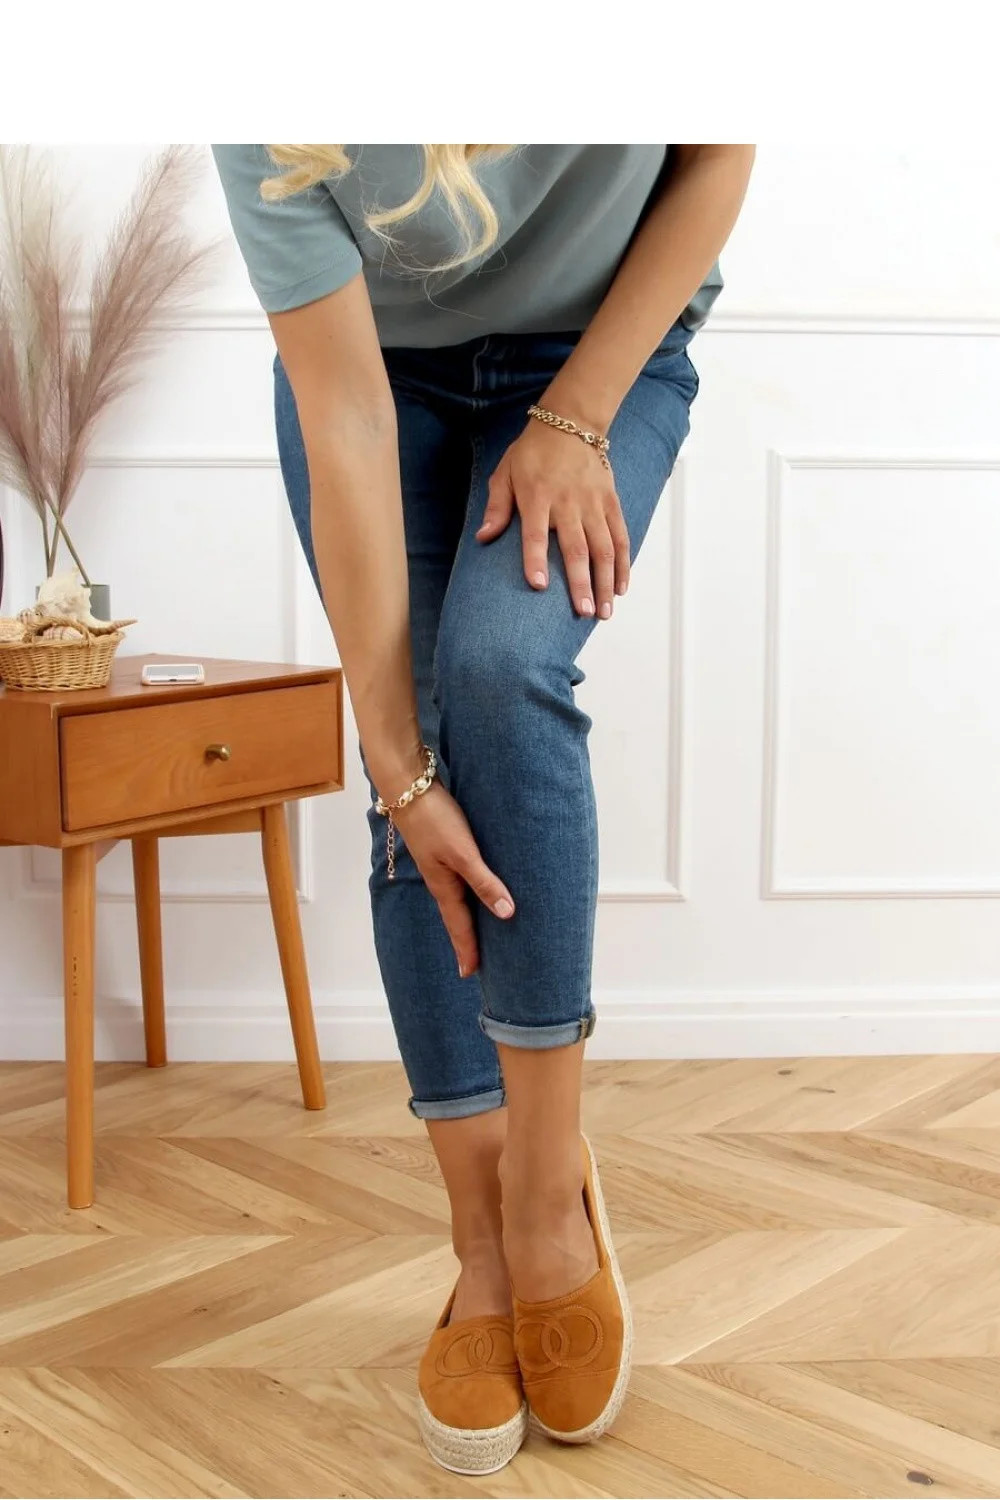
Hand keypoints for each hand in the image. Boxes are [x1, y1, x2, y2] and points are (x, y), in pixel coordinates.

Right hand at [392, 781, 514, 976]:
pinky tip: (473, 889)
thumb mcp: (463, 853)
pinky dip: (467, 893)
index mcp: (445, 886)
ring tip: (477, 932)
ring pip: (456, 899)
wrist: (408, 787)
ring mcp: (439, 864)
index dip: (467, 950)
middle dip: (465, 939)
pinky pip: (457, 880)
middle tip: (474, 963)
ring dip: (466, 917)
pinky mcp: (442, 847)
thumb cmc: (435, 819)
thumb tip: (507, 914)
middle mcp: (441, 879)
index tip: (470, 974)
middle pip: (456, 917)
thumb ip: (485, 882)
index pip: (459, 927)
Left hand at [476, 419, 629, 617]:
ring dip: (605, 582)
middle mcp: (568, 502)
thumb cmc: (532, 453)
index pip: (535, 534)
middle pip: (576, 548)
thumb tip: (483, 537)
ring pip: (604, 547)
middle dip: (581, 583)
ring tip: (604, 612)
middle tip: (582, 613)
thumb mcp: (505, 473)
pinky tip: (620, 588)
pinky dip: (623, 563)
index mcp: (537, 497)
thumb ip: (497, 507)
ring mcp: (593, 503)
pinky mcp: (611, 501)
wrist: (571, 422)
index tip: (539, 587)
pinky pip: (620, 536)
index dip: (536, 560)